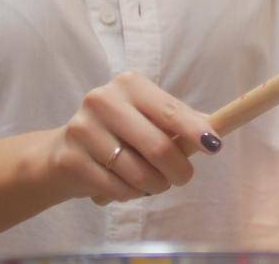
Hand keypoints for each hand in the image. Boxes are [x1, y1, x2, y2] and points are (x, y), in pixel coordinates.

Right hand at [35, 71, 220, 205]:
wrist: (63, 151)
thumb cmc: (118, 132)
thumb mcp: (147, 118)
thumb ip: (179, 122)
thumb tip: (214, 132)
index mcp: (129, 85)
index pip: (170, 110)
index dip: (195, 130)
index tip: (215, 146)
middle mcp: (104, 100)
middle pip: (158, 146)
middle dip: (178, 170)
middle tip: (183, 178)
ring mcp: (83, 129)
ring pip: (138, 172)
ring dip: (155, 186)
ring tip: (153, 184)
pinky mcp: (70, 159)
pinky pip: (116, 188)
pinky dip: (130, 194)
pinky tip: (128, 187)